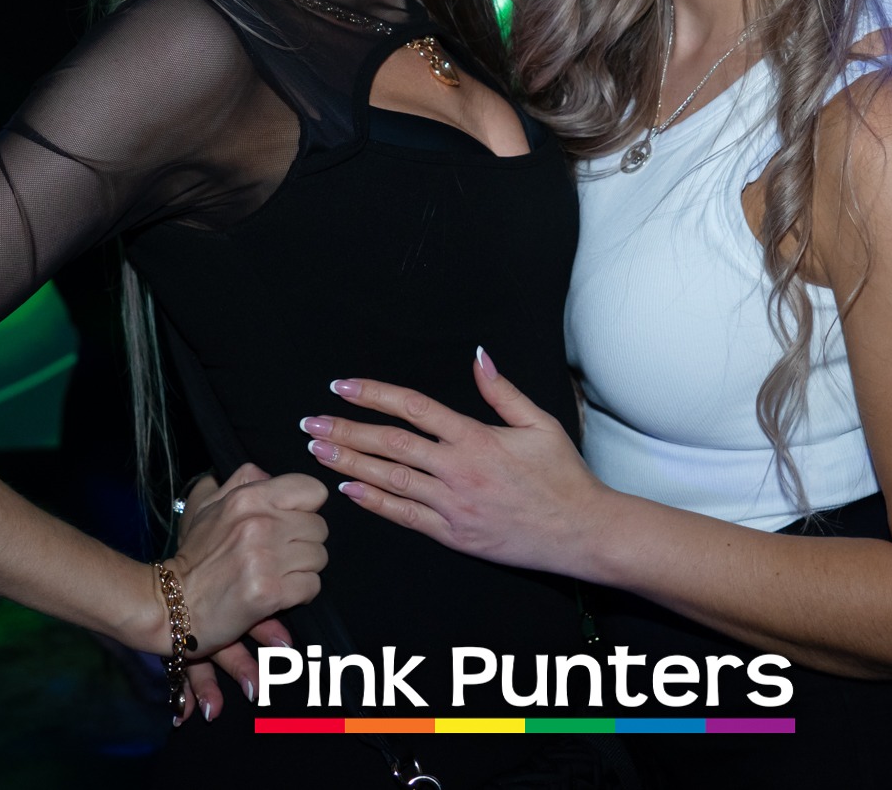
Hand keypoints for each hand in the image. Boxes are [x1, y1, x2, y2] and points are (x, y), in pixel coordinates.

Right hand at [165, 462, 326, 670]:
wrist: (171, 604)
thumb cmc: (195, 556)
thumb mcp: (207, 507)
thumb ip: (240, 481)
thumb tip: (266, 472)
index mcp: (248, 498)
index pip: (313, 490)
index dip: (307, 508)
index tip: (292, 523)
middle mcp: (259, 524)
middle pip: (319, 528)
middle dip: (305, 543)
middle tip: (282, 555)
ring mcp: (265, 559)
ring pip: (319, 558)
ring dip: (303, 569)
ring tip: (280, 574)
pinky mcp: (269, 592)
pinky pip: (312, 586)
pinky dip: (301, 593)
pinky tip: (280, 593)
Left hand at [300, 347, 613, 577]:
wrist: (580, 531)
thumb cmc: (563, 476)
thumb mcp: (540, 423)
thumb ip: (502, 391)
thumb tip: (478, 356)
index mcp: (476, 438)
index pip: (413, 409)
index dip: (374, 395)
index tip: (343, 387)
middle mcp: (458, 471)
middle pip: (390, 444)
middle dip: (346, 430)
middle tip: (311, 422)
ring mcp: (452, 506)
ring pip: (390, 480)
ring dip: (350, 463)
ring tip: (318, 452)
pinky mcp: (453, 535)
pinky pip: (405, 516)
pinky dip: (374, 502)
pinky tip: (349, 490)